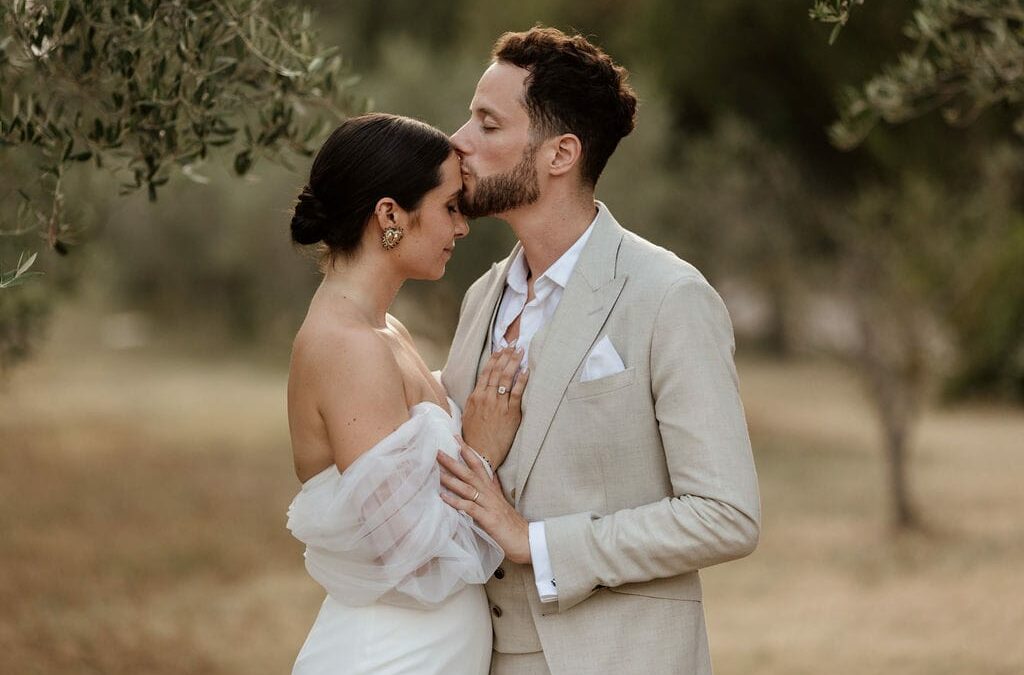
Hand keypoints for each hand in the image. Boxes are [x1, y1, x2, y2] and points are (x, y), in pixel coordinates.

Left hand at [438, 441, 531, 564]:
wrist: (527, 540)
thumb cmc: (512, 525)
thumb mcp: (501, 504)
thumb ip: (494, 490)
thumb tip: (490, 477)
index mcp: (492, 490)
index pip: (479, 465)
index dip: (467, 451)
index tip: (455, 438)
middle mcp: (490, 494)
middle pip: (470, 473)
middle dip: (453, 461)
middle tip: (437, 450)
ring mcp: (489, 506)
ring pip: (468, 488)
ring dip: (451, 479)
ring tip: (436, 471)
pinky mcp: (488, 519)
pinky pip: (469, 508)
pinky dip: (455, 502)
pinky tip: (443, 497)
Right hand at [460, 345, 528, 468]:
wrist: (480, 454)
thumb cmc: (474, 438)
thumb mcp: (468, 416)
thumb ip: (475, 402)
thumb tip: (480, 392)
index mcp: (475, 397)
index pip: (486, 373)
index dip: (494, 360)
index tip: (500, 350)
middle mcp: (486, 398)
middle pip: (497, 372)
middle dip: (506, 356)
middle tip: (514, 345)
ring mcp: (498, 405)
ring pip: (507, 379)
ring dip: (514, 363)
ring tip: (520, 353)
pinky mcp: (510, 414)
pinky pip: (517, 393)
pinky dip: (522, 381)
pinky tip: (527, 371)